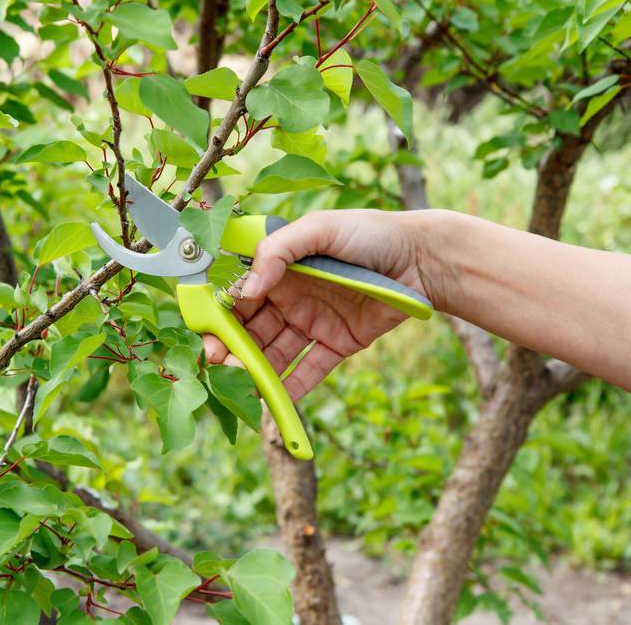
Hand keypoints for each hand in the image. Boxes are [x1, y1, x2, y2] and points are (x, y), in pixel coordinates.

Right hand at [203, 209, 435, 399]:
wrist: (423, 258)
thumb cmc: (370, 233)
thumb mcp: (319, 228)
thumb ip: (277, 252)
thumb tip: (246, 289)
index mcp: (279, 269)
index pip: (239, 296)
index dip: (220, 316)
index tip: (207, 335)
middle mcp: (290, 297)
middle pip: (251, 329)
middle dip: (231, 349)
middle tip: (218, 366)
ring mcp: (313, 323)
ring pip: (274, 354)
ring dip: (256, 371)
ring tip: (241, 386)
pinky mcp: (337, 344)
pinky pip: (310, 371)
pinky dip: (291, 388)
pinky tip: (273, 402)